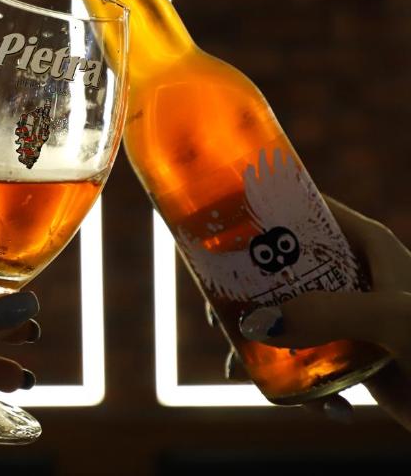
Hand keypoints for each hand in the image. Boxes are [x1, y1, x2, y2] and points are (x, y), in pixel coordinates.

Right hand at [238, 196, 410, 429]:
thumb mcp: (394, 319)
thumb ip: (331, 312)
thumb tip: (258, 323)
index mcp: (368, 246)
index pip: (306, 209)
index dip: (260, 208)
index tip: (215, 220)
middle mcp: (352, 275)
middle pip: (278, 265)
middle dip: (241, 288)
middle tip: (216, 310)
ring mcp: (347, 316)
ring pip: (281, 314)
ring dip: (255, 341)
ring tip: (240, 366)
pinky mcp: (347, 355)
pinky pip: (299, 359)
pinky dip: (286, 379)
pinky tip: (295, 399)